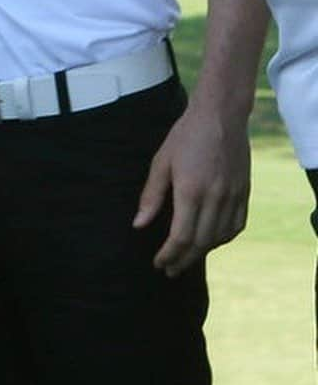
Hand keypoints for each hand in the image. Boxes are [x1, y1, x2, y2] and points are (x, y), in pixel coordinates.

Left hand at [133, 102, 249, 276]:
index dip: (169, 255)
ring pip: (219, 238)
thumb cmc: (186, 134)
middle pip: (200, 243)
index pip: (181, 237)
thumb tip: (139, 224)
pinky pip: (236, 226)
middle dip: (183, 260)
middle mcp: (215, 198)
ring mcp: (233, 196)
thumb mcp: (161, 161)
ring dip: (202, 252)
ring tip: (186, 257)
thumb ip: (151, 195)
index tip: (158, 263)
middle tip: (169, 269)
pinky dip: (223, 238)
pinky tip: (211, 240)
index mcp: (191, 191)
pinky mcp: (244, 192)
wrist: (220, 114)